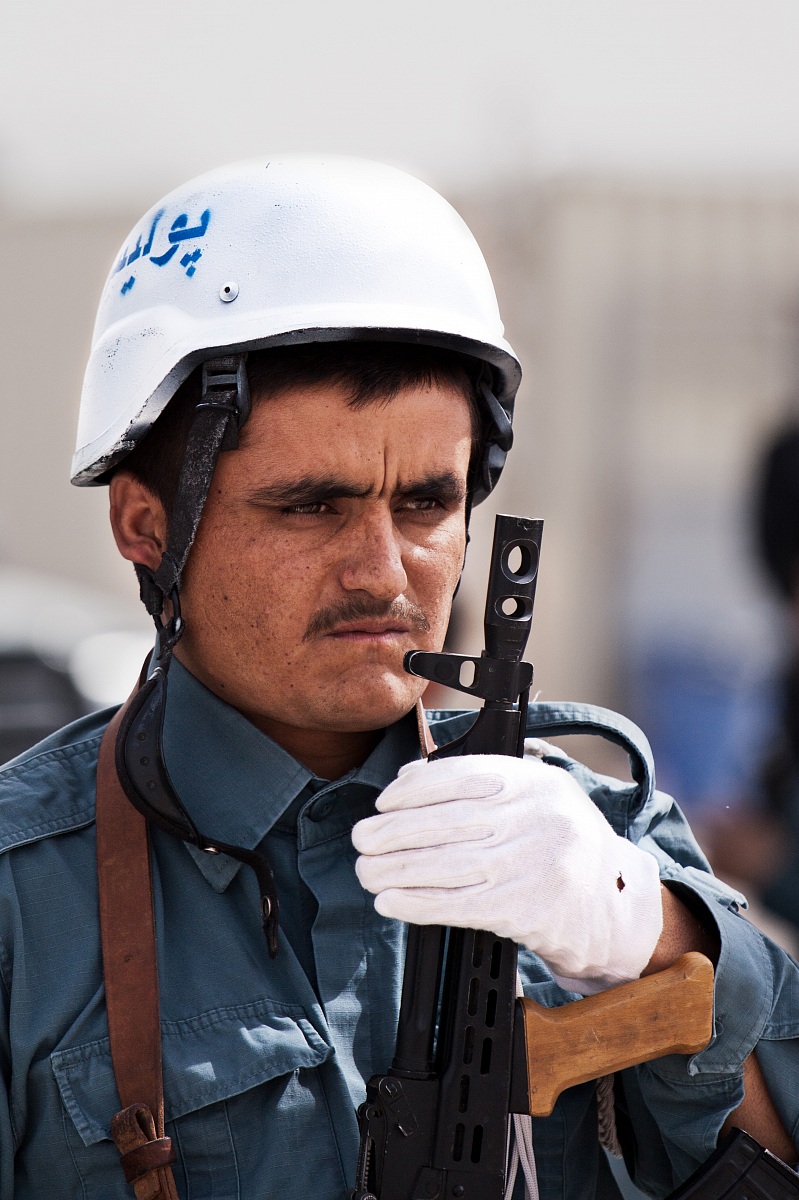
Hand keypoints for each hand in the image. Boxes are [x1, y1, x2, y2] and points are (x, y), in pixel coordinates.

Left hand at [353, 754, 662, 993]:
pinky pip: (457, 904)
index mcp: (536, 782)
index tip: (383, 802)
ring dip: (395, 869)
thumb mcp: (535, 799)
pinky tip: (390, 901)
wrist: (613, 906)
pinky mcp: (525, 908)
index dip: (413, 790)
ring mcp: (532, 863)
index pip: (459, 776)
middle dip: (393, 831)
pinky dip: (416, 903)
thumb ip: (478, 784)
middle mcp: (537, 817)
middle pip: (446, 822)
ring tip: (368, 871)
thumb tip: (407, 780)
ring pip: (445, 864)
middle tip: (363, 840)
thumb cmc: (561, 847)